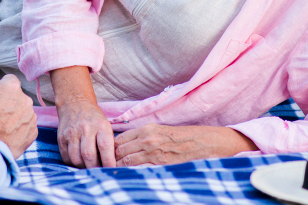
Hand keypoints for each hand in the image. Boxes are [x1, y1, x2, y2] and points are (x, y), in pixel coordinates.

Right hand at [0, 73, 37, 158]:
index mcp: (12, 86)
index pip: (10, 80)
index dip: (2, 88)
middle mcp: (25, 99)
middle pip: (19, 96)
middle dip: (11, 101)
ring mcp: (31, 116)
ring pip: (24, 111)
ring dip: (16, 115)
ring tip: (3, 125)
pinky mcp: (34, 131)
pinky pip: (28, 125)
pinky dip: (20, 128)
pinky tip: (9, 133)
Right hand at [49, 64, 114, 167]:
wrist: (75, 103)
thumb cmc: (94, 119)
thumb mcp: (106, 126)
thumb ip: (109, 144)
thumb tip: (112, 165)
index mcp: (100, 125)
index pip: (105, 147)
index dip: (108, 162)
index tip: (111, 171)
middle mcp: (85, 129)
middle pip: (89, 155)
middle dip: (95, 168)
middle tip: (99, 172)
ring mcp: (71, 133)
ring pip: (76, 159)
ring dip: (83, 168)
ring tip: (88, 167)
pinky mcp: (61, 138)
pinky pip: (66, 157)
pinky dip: (73, 163)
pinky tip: (79, 161)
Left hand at [114, 124, 256, 165]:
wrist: (205, 143)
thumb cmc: (183, 138)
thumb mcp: (161, 132)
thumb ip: (144, 138)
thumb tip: (127, 148)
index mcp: (146, 129)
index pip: (119, 139)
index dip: (110, 149)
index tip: (104, 156)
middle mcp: (146, 139)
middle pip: (118, 150)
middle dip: (109, 159)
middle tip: (102, 167)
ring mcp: (153, 152)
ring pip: (125, 161)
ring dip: (116, 167)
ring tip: (109, 174)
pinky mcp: (160, 164)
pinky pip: (139, 170)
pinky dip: (130, 174)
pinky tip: (125, 178)